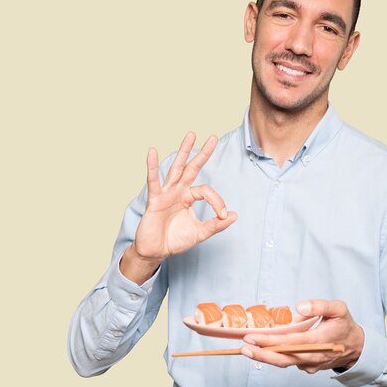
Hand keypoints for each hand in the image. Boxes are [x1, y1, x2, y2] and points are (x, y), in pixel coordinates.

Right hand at [120, 132, 237, 283]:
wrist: (155, 251)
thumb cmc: (174, 240)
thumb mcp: (199, 233)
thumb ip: (216, 225)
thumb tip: (234, 216)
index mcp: (189, 197)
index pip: (207, 191)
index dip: (218, 201)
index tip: (223, 215)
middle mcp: (178, 191)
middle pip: (192, 168)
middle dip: (203, 153)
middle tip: (214, 137)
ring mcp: (166, 193)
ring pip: (176, 168)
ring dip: (184, 151)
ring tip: (191, 135)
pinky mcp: (154, 199)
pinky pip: (153, 180)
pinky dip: (152, 166)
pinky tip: (152, 151)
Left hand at [240, 300, 364, 373]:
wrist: (356, 347)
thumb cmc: (345, 325)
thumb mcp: (339, 309)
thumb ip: (320, 305)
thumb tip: (299, 306)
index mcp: (318, 342)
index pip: (289, 343)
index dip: (270, 341)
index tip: (253, 337)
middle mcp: (312, 357)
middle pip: (283, 358)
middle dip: (261, 353)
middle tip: (243, 346)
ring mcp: (310, 365)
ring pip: (284, 363)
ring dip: (264, 357)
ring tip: (246, 349)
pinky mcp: (308, 367)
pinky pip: (289, 362)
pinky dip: (275, 357)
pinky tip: (262, 349)